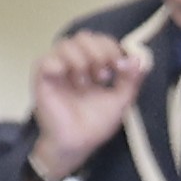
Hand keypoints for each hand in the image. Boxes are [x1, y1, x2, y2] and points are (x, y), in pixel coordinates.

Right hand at [25, 19, 146, 180]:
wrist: (78, 144)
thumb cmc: (96, 123)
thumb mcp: (121, 100)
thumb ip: (131, 79)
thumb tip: (138, 58)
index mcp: (91, 65)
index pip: (100, 40)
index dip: (111, 48)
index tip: (120, 67)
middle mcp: (72, 63)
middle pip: (83, 36)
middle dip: (99, 52)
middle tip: (104, 75)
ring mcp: (56, 70)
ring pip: (65, 44)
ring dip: (81, 60)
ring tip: (86, 83)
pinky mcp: (41, 79)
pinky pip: (46, 60)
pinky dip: (60, 66)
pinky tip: (70, 81)